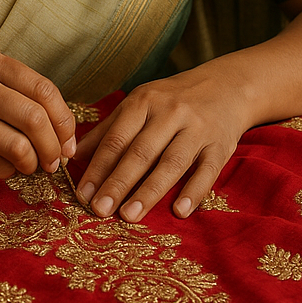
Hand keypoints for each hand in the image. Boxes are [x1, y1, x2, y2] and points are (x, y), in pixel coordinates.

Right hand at [0, 47, 75, 181]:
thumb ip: (24, 98)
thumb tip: (69, 135)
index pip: (44, 89)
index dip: (64, 120)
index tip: (68, 141)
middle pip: (35, 118)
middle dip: (53, 147)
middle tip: (55, 161)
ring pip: (20, 147)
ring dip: (32, 164)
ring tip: (28, 166)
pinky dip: (8, 172)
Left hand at [72, 68, 252, 221]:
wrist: (227, 86)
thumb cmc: (173, 99)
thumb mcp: (139, 104)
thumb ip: (108, 129)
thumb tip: (74, 155)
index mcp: (144, 101)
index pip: (117, 138)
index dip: (99, 167)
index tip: (83, 194)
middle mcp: (170, 113)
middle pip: (141, 152)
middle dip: (118, 182)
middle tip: (99, 210)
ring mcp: (197, 129)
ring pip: (171, 162)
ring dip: (149, 191)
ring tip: (129, 215)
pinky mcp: (221, 145)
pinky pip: (207, 171)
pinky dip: (194, 191)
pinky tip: (179, 211)